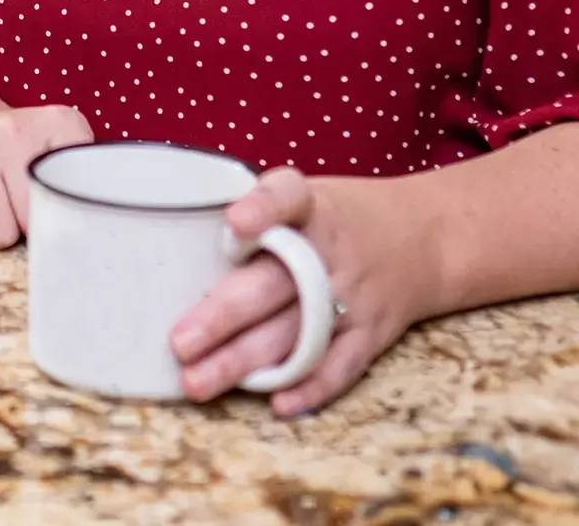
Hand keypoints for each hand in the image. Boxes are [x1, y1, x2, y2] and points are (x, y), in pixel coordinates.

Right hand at [0, 105, 92, 248]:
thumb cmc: (19, 158)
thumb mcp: (60, 157)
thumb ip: (84, 189)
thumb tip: (88, 243)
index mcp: (58, 124)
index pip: (76, 197)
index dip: (66, 219)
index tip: (59, 215)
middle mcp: (13, 128)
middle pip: (32, 222)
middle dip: (26, 227)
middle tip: (18, 206)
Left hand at [169, 166, 442, 414]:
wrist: (425, 237)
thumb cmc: (335, 216)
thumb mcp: (303, 195)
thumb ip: (253, 216)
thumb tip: (176, 241)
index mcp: (309, 204)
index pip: (285, 197)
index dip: (261, 208)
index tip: (235, 222)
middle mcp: (330, 250)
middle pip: (274, 283)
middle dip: (224, 316)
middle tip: (180, 343)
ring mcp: (353, 295)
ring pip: (296, 333)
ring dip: (246, 363)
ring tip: (198, 383)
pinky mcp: (372, 332)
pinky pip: (341, 365)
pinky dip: (310, 387)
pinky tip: (274, 404)